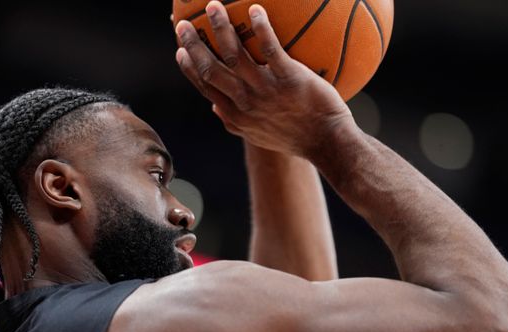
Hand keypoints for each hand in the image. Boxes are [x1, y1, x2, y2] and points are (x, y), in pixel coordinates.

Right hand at [175, 2, 354, 158]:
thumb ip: (235, 122)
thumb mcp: (259, 136)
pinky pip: (271, 50)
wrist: (327, 142)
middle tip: (183, 24)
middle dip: (195, 45)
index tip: (180, 50)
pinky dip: (261, 29)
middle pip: (212, 69)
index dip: (190, 68)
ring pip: (235, 56)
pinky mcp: (290, 79)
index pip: (206, 88)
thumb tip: (215, 108)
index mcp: (237, 114)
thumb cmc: (295, 137)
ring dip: (221, 29)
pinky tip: (255, 10)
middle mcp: (246, 102)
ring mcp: (267, 90)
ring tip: (214, 7)